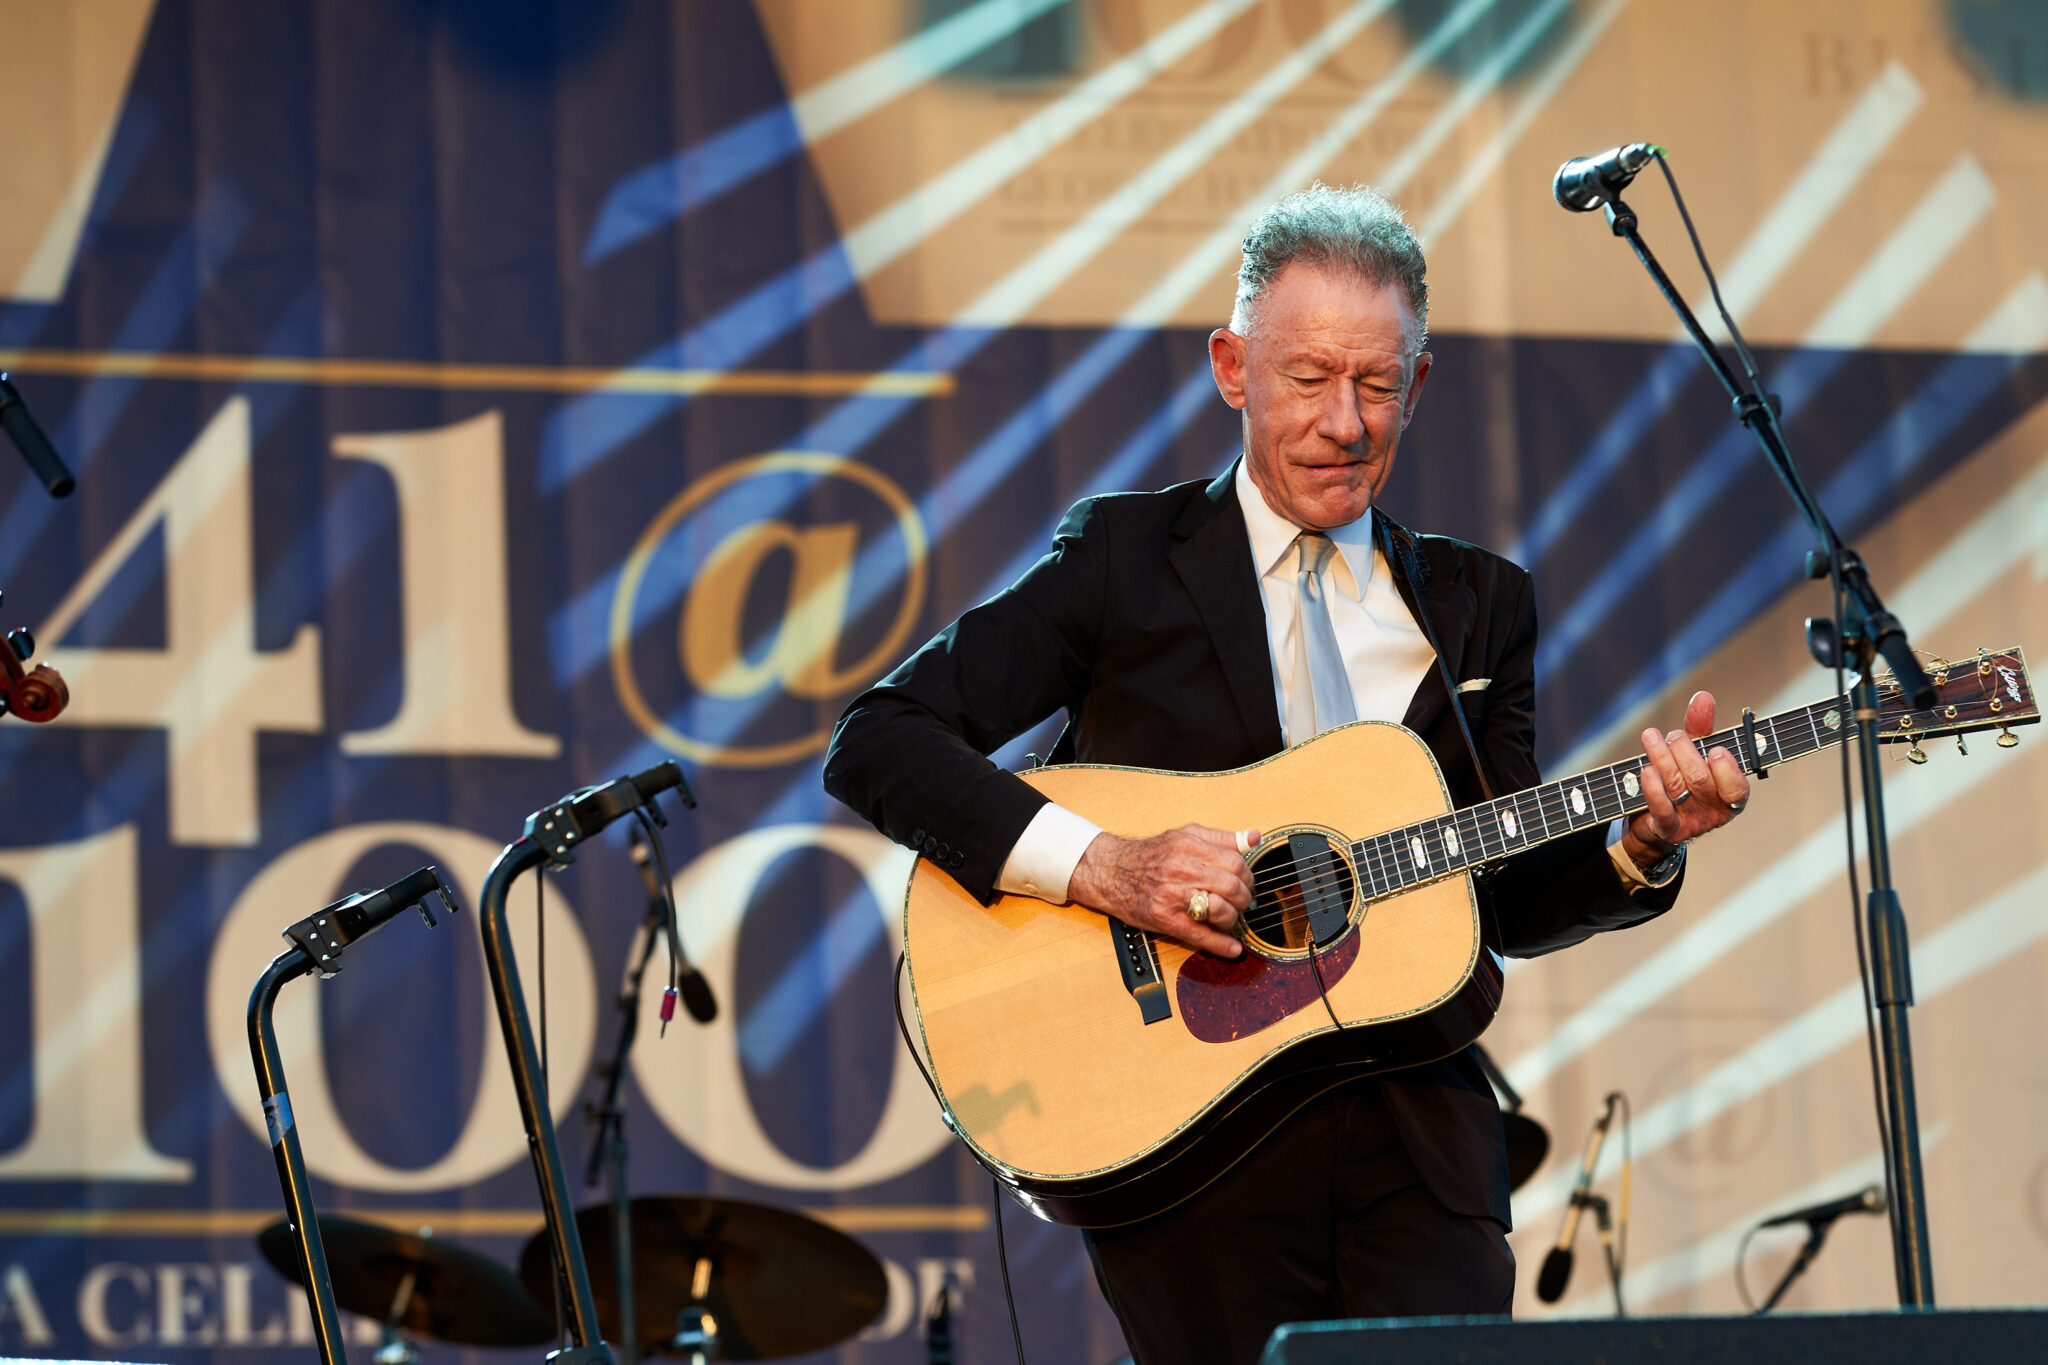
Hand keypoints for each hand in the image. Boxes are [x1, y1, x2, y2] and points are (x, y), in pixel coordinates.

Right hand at [1067, 825, 1259, 957]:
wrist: (1111, 871)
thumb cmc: (1149, 856)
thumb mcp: (1184, 836)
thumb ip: (1220, 837)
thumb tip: (1254, 837)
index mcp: (1189, 845)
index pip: (1235, 861)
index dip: (1247, 875)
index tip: (1246, 882)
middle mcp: (1181, 868)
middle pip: (1232, 886)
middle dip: (1244, 897)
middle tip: (1242, 902)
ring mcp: (1172, 895)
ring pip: (1221, 909)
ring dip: (1234, 918)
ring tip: (1230, 917)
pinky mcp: (1164, 918)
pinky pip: (1200, 935)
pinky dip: (1221, 945)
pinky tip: (1232, 948)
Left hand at [1620, 690, 1750, 869]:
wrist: (1653, 821)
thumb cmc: (1682, 779)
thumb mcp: (1694, 751)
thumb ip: (1701, 727)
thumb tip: (1703, 696)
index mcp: (1732, 794)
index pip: (1737, 787)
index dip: (1727, 769)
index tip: (1715, 749)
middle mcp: (1715, 811)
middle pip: (1701, 780)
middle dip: (1684, 751)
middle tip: (1673, 736)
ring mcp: (1691, 822)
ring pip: (1678, 786)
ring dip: (1662, 757)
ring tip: (1650, 737)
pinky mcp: (1667, 829)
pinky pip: (1661, 809)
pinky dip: (1652, 787)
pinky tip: (1645, 769)